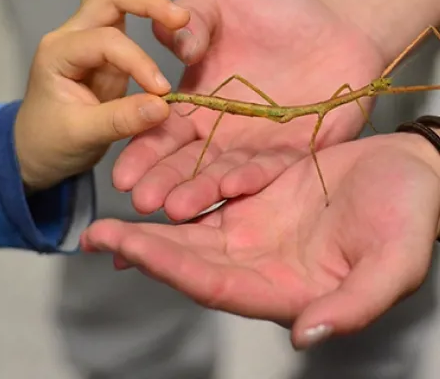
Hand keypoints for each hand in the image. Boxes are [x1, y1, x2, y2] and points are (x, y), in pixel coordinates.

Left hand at [14, 0, 189, 190]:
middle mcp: (70, 35)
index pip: (107, 42)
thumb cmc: (53, 141)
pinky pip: (116, 5)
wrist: (38, 146)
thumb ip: (121, 120)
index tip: (163, 91)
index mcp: (59, 54)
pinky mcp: (101, 43)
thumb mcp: (84, 136)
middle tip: (181, 17)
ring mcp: (85, 35)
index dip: (140, 62)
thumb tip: (164, 105)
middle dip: (145, 0)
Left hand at [82, 131, 439, 348]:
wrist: (413, 171)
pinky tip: (158, 183)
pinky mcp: (258, 194)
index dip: (168, 268)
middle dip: (143, 248)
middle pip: (191, 258)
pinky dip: (184, 190)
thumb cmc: (411, 214)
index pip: (214, 284)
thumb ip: (354, 304)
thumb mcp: (394, 262)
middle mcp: (262, 261)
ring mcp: (257, 226)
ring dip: (153, 222)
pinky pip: (213, 192)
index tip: (126, 250)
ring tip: (112, 215)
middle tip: (98, 236)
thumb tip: (307, 336)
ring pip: (194, 228)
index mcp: (286, 286)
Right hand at [112, 0, 388, 219]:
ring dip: (199, 191)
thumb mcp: (222, 5)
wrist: (335, 26)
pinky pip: (269, 169)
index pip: (162, 131)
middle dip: (163, 182)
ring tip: (175, 209)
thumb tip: (168, 39)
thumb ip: (191, 19)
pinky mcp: (293, 153)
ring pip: (222, 174)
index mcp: (197, 103)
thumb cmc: (275, 13)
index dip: (142, 151)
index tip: (121, 171)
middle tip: (140, 201)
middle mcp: (221, 132)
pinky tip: (230, 187)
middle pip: (187, 162)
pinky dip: (250, 179)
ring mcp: (256, 146)